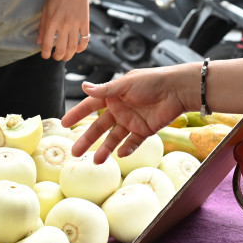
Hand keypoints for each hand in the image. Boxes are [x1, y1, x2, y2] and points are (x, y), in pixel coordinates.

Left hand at [36, 0, 94, 60]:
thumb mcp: (46, 8)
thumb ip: (42, 26)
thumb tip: (40, 42)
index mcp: (51, 21)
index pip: (47, 44)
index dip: (45, 53)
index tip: (45, 55)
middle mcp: (64, 25)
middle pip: (61, 49)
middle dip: (58, 57)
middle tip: (56, 57)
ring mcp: (76, 24)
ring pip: (73, 47)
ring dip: (69, 55)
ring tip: (66, 56)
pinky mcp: (85, 22)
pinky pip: (85, 40)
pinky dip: (82, 48)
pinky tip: (78, 49)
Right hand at [62, 67, 190, 163]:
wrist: (178, 90)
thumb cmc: (152, 81)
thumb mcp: (126, 84)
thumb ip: (105, 90)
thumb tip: (83, 87)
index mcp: (113, 95)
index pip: (91, 105)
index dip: (77, 114)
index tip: (64, 123)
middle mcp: (120, 109)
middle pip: (99, 127)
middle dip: (87, 139)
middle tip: (75, 152)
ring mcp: (132, 121)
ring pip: (114, 138)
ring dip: (105, 149)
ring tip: (97, 161)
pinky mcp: (145, 130)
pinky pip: (133, 142)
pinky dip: (126, 149)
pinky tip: (120, 154)